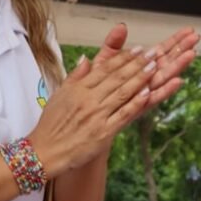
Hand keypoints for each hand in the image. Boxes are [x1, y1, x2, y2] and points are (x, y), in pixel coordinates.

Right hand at [30, 45, 158, 173]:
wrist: (45, 152)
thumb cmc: (51, 125)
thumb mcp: (59, 95)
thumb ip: (75, 76)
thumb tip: (87, 59)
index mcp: (78, 89)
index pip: (104, 69)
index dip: (123, 57)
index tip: (137, 49)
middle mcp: (88, 99)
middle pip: (117, 77)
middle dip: (137, 63)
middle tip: (152, 53)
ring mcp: (97, 116)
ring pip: (123, 93)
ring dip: (140, 79)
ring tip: (154, 67)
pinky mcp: (104, 132)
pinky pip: (123, 115)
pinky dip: (136, 103)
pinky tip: (148, 93)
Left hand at [94, 24, 198, 106]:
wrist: (82, 116)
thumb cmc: (93, 90)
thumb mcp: (103, 62)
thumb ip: (113, 44)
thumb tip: (121, 27)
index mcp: (139, 67)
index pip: (161, 51)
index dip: (174, 40)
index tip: (187, 31)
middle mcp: (145, 80)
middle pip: (167, 62)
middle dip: (181, 49)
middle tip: (194, 38)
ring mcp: (143, 93)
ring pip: (164, 77)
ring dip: (178, 66)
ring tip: (190, 54)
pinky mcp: (138, 108)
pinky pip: (153, 98)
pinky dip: (165, 90)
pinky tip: (176, 81)